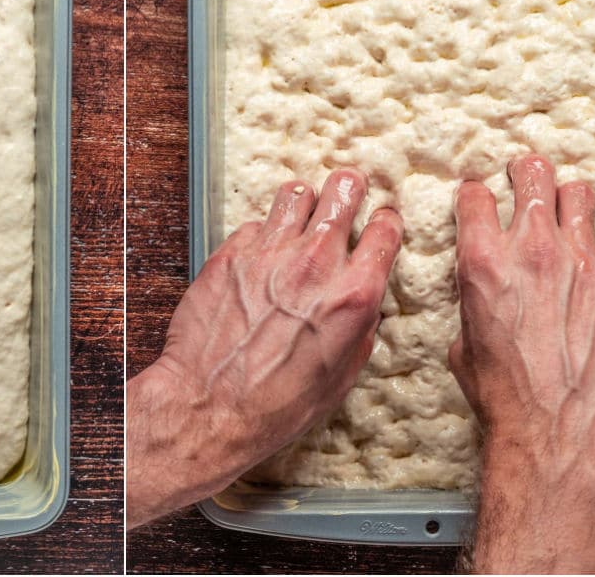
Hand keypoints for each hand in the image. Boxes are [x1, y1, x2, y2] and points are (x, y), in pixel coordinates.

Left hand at [127, 169, 402, 527]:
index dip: (386, 222)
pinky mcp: (230, 254)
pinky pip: (254, 225)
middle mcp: (314, 264)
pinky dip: (262, 236)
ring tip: (300, 219)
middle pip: (342, 190)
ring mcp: (268, 253)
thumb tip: (366, 301)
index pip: (386, 228)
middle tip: (346, 194)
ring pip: (295, 193)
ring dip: (303, 203)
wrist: (208, 407)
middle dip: (348, 189)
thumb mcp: (342, 376)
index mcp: (352, 295)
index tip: (381, 223)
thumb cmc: (275, 405)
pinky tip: (261, 258)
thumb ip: (361, 326)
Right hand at [452, 153, 594, 572]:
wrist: (557, 428)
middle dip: (525, 173)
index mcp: (482, 260)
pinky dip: (592, 258)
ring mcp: (581, 262)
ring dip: (565, 201)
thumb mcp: (465, 338)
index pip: (476, 195)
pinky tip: (585, 282)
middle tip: (524, 178)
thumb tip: (482, 292)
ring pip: (578, 195)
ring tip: (562, 213)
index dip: (475, 195)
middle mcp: (532, 249)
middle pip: (532, 174)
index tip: (478, 199)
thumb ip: (474, 298)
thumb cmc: (503, 393)